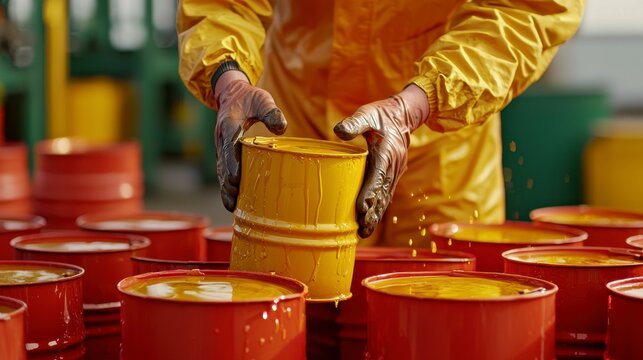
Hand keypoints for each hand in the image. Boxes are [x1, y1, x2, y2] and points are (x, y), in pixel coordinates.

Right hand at [214, 70, 286, 210]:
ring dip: (225, 189)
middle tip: (235, 199)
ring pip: (221, 172)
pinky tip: (233, 202)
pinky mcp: (224, 154)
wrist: (231, 94)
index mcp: (228, 125)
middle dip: (227, 183)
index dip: (231, 164)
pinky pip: (223, 172)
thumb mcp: (261, 99)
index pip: (229, 147)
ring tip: (231, 207)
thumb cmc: (249, 98)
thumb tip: (282, 128)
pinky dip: (226, 186)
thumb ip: (271, 112)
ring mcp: (221, 148)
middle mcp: (221, 139)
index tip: (236, 179)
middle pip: (222, 165)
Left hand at [333, 85, 428, 237]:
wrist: (403, 114)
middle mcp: (393, 166)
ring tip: (364, 231)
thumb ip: (354, 123)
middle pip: (382, 194)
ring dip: (376, 215)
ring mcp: (395, 171)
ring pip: (385, 197)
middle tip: (361, 229)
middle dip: (372, 213)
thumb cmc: (381, 114)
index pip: (378, 177)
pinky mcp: (392, 174)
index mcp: (387, 153)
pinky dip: (379, 207)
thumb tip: (338, 131)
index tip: (361, 209)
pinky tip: (371, 220)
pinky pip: (386, 193)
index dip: (370, 194)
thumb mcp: (367, 114)